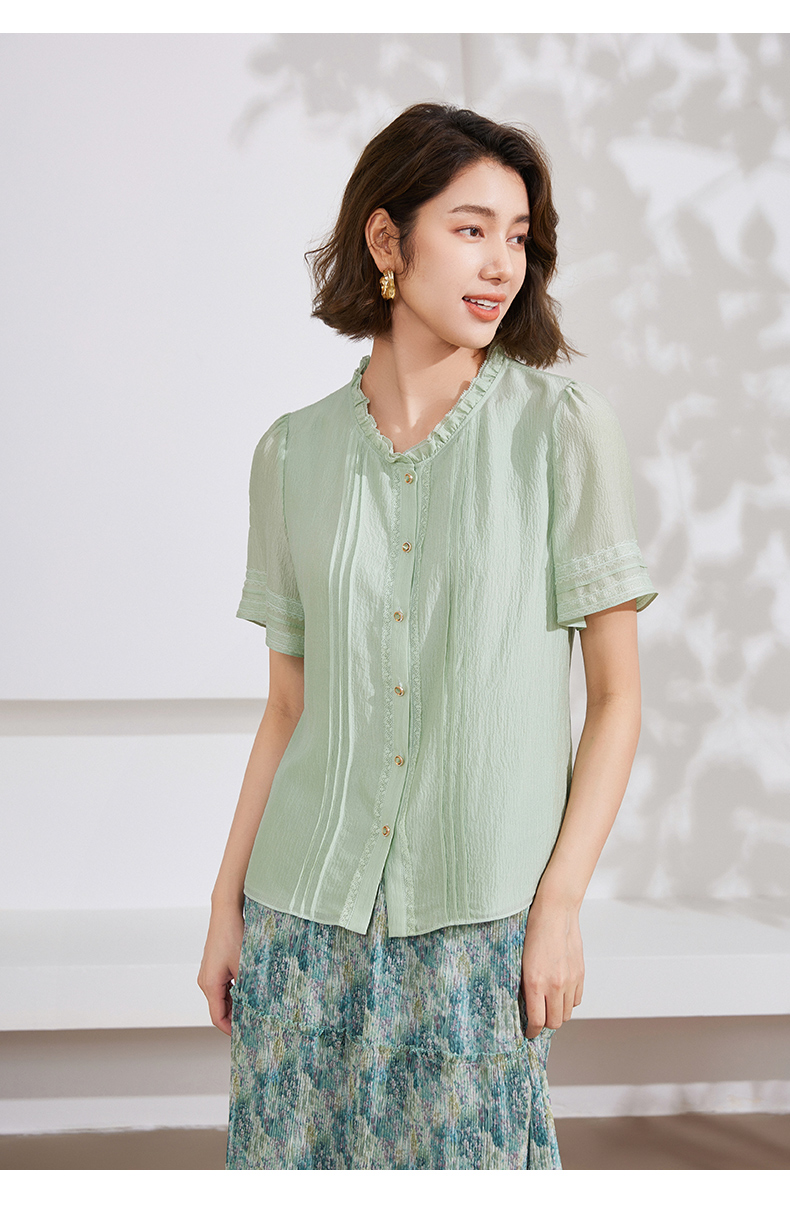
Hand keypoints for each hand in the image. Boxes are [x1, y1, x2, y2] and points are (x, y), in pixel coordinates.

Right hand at [197, 905, 244, 1035]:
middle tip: (255, 1022)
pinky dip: (235, 992)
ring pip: (222, 998)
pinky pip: (223, 986)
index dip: (231, 1029)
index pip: (217, 1017)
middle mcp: (206, 981)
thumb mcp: (245, 965)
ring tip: (255, 1006)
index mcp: (210, 984)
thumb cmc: (233, 935)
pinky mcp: (214, 966)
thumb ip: (249, 988)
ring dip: (236, 1004)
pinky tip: (250, 990)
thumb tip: (260, 1006)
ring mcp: (209, 973)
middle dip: (235, 1017)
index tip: (246, 1034)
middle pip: (219, 1009)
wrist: (226, 912)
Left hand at [521, 896, 583, 1038]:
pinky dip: (569, 1001)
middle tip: (538, 1019)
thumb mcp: (521, 961)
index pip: (537, 1021)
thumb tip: (527, 1005)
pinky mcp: (580, 974)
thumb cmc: (534, 932)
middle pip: (554, 1022)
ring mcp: (570, 981)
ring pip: (567, 1013)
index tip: (528, 1033)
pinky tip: (561, 993)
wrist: (555, 912)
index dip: (532, 1031)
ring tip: (550, 1006)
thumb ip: (526, 985)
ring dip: (558, 1013)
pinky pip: (576, 1000)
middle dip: (545, 1024)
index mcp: (535, 983)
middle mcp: (554, 985)